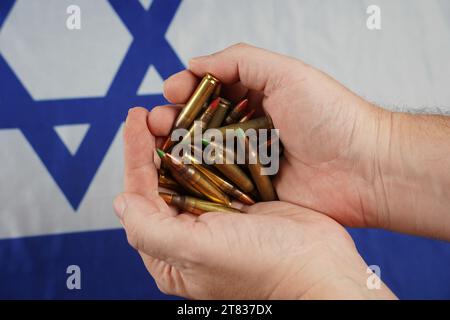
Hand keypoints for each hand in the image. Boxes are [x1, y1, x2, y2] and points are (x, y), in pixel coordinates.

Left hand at [113, 108, 394, 298]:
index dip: (134, 155)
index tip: (135, 120)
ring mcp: (217, 216)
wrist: (319, 268)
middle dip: (155, 144)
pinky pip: (218, 168)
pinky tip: (207, 125)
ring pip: (190, 170)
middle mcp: (190, 234)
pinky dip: (210, 146)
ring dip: (182, 141)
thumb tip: (122, 201)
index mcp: (170, 253)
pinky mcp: (242, 202)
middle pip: (163, 180)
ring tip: (177, 112)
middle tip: (153, 111)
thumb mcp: (195, 253)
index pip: (141, 195)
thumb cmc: (260, 268)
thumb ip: (148, 229)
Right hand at [154, 43, 387, 228]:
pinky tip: (174, 173)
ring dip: (177, 147)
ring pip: (203, 153)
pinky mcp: (250, 191)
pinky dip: (194, 178)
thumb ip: (239, 61)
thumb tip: (195, 63)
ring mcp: (247, 161)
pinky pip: (216, 183)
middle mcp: (248, 129)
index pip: (210, 91)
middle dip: (174, 118)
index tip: (171, 91)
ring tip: (157, 143)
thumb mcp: (286, 72)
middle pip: (201, 122)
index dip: (187, 89)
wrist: (364, 170)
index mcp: (257, 97)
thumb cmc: (331, 116)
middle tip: (156, 120)